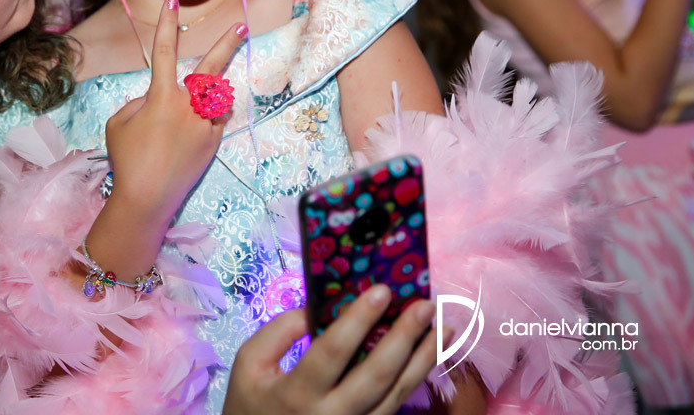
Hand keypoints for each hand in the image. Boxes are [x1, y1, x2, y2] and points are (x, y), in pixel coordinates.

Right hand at [104, 0, 245, 219]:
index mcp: (161, 97)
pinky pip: (212, 122)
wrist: (147, 197)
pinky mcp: (213, 142)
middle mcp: (188, 106)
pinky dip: (202, 122)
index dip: (166, 25)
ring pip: (213, 99)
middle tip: (241, 26)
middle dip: (227, 43)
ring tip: (188, 112)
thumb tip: (157, 99)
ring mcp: (204, 124)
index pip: (164, 52)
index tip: (172, 2)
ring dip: (206, 98)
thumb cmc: (127, 158)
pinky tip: (186, 138)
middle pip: (211, 67)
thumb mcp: (120, 123)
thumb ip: (139, 102)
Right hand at [224, 286, 438, 414]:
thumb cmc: (251, 404)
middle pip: (376, 376)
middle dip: (404, 338)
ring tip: (444, 328)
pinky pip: (395, 406)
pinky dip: (416, 378)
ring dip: (423, 359)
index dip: (358, 320)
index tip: (382, 290)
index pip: (332, 352)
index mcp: (296, 394)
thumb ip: (278, 331)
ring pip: (396, 395)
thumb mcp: (249, 364)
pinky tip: (428, 354)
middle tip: (426, 306)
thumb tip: (317, 308)